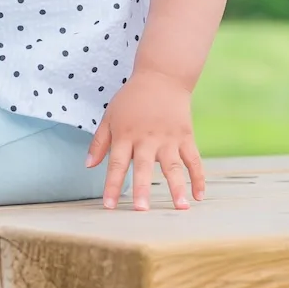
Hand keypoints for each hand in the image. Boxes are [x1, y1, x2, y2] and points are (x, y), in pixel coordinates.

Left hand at [86, 69, 205, 210]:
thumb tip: (88, 166)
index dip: (111, 185)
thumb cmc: (132, 99)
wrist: (162, 77)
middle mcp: (147, 139)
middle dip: (141, 189)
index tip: (109, 206)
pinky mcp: (186, 136)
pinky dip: (198, 177)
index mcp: (125, 135)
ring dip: (176, 187)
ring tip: (179, 207)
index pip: (116, 164)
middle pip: (143, 167)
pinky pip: (194, 160)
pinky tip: (199, 196)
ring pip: (172, 166)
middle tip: (141, 210)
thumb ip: (100, 142)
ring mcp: (168, 139)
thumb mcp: (110, 116)